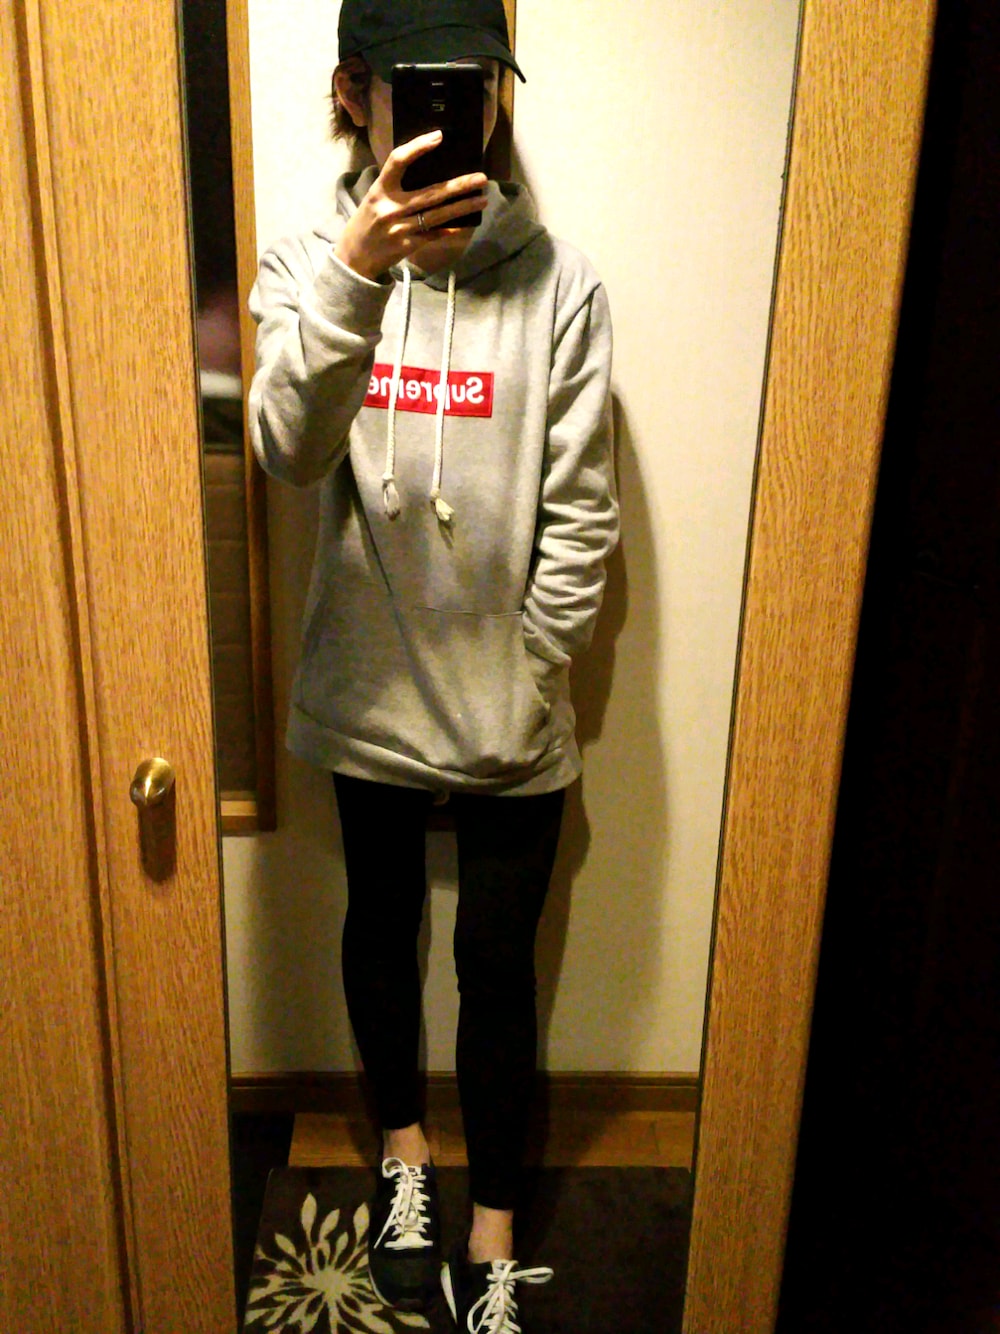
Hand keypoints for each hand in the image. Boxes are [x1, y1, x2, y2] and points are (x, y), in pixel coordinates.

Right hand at [334, 132, 488, 280]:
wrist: (354, 259)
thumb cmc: (367, 223)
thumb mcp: (375, 199)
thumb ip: (396, 186)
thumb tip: (431, 174)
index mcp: (380, 189)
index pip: (398, 160)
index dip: (418, 147)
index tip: (439, 136)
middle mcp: (390, 208)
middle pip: (431, 193)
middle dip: (459, 185)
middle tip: (481, 177)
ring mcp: (400, 228)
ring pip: (438, 215)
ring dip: (463, 207)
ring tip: (482, 199)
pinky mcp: (407, 246)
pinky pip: (434, 235)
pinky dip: (451, 229)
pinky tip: (467, 223)